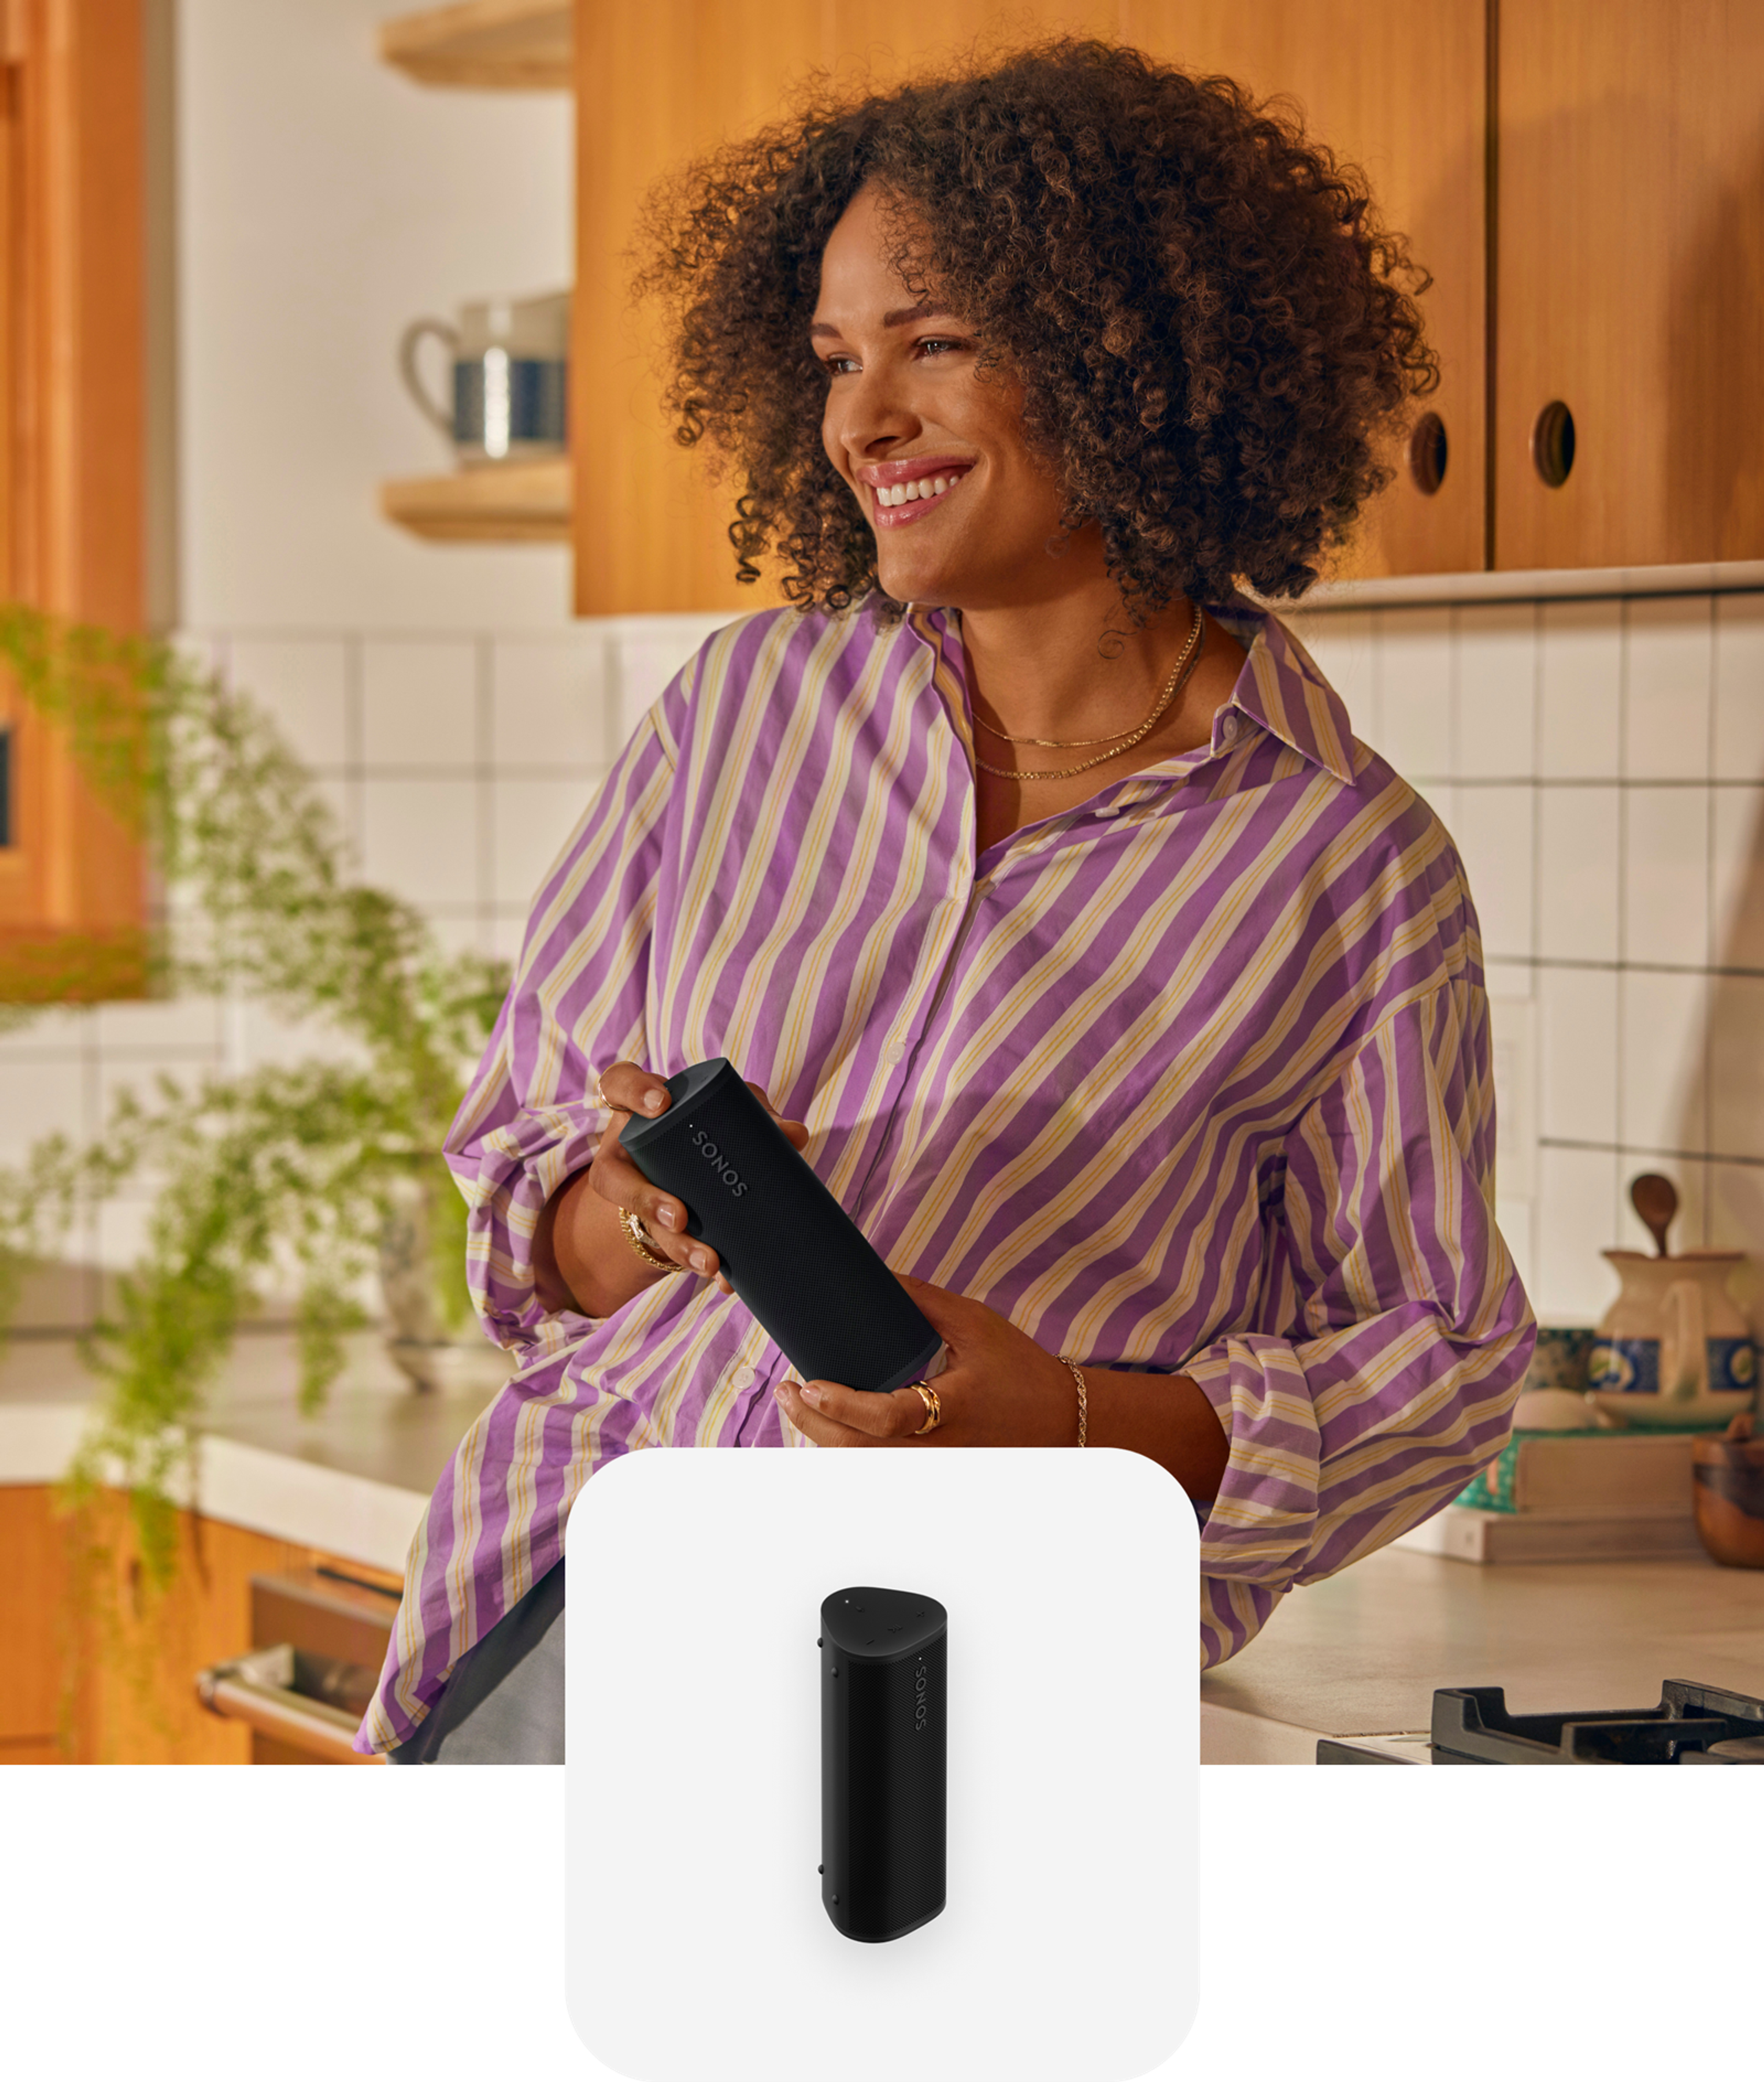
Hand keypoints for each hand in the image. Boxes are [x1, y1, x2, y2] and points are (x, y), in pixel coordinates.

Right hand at [589, 1060, 810, 1294]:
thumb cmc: (716, 1123)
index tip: (661, 1105)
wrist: (704, 1168)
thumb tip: (795, 1135)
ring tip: (709, 1262)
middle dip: (644, 1200)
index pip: (619, 1084)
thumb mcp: (735, 1111)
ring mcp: (637, 1191)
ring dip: (677, 1245)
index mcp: (643, 1108)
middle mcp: (629, 1150)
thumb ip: (760, 1116)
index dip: (633, 1091)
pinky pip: (672, 1249)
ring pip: (642, 1222)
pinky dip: (702, 1263)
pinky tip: (727, 1280)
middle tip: (678, 1217)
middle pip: (616, 1176)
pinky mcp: (657, 1225)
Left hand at [773, 1273, 1081, 1445]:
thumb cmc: (1019, 1367)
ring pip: (866, 1466)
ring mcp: (935, 1466)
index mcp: (952, 1409)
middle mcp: (940, 1447)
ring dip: (826, 1439)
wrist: (1061, 1418)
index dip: (843, 1408)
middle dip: (815, 1426)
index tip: (810, 1386)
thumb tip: (876, 1276)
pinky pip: (881, 1467)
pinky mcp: (934, 1471)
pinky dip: (851, 1450)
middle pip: (861, 1453)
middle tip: (786, 1393)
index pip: (887, 1420)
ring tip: (800, 1405)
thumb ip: (923, 1301)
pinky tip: (831, 1426)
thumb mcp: (975, 1323)